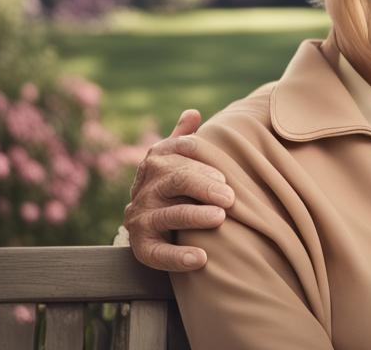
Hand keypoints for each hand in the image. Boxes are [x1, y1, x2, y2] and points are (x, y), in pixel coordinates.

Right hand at [123, 109, 234, 271]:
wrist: (150, 221)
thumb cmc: (177, 184)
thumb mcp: (178, 159)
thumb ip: (184, 139)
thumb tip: (192, 112)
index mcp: (157, 161)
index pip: (178, 152)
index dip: (201, 159)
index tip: (224, 171)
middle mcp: (146, 187)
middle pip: (176, 181)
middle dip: (204, 186)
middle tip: (230, 196)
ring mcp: (140, 216)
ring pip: (168, 215)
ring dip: (195, 216)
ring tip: (220, 218)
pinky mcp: (141, 245)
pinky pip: (158, 253)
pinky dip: (179, 256)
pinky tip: (202, 258)